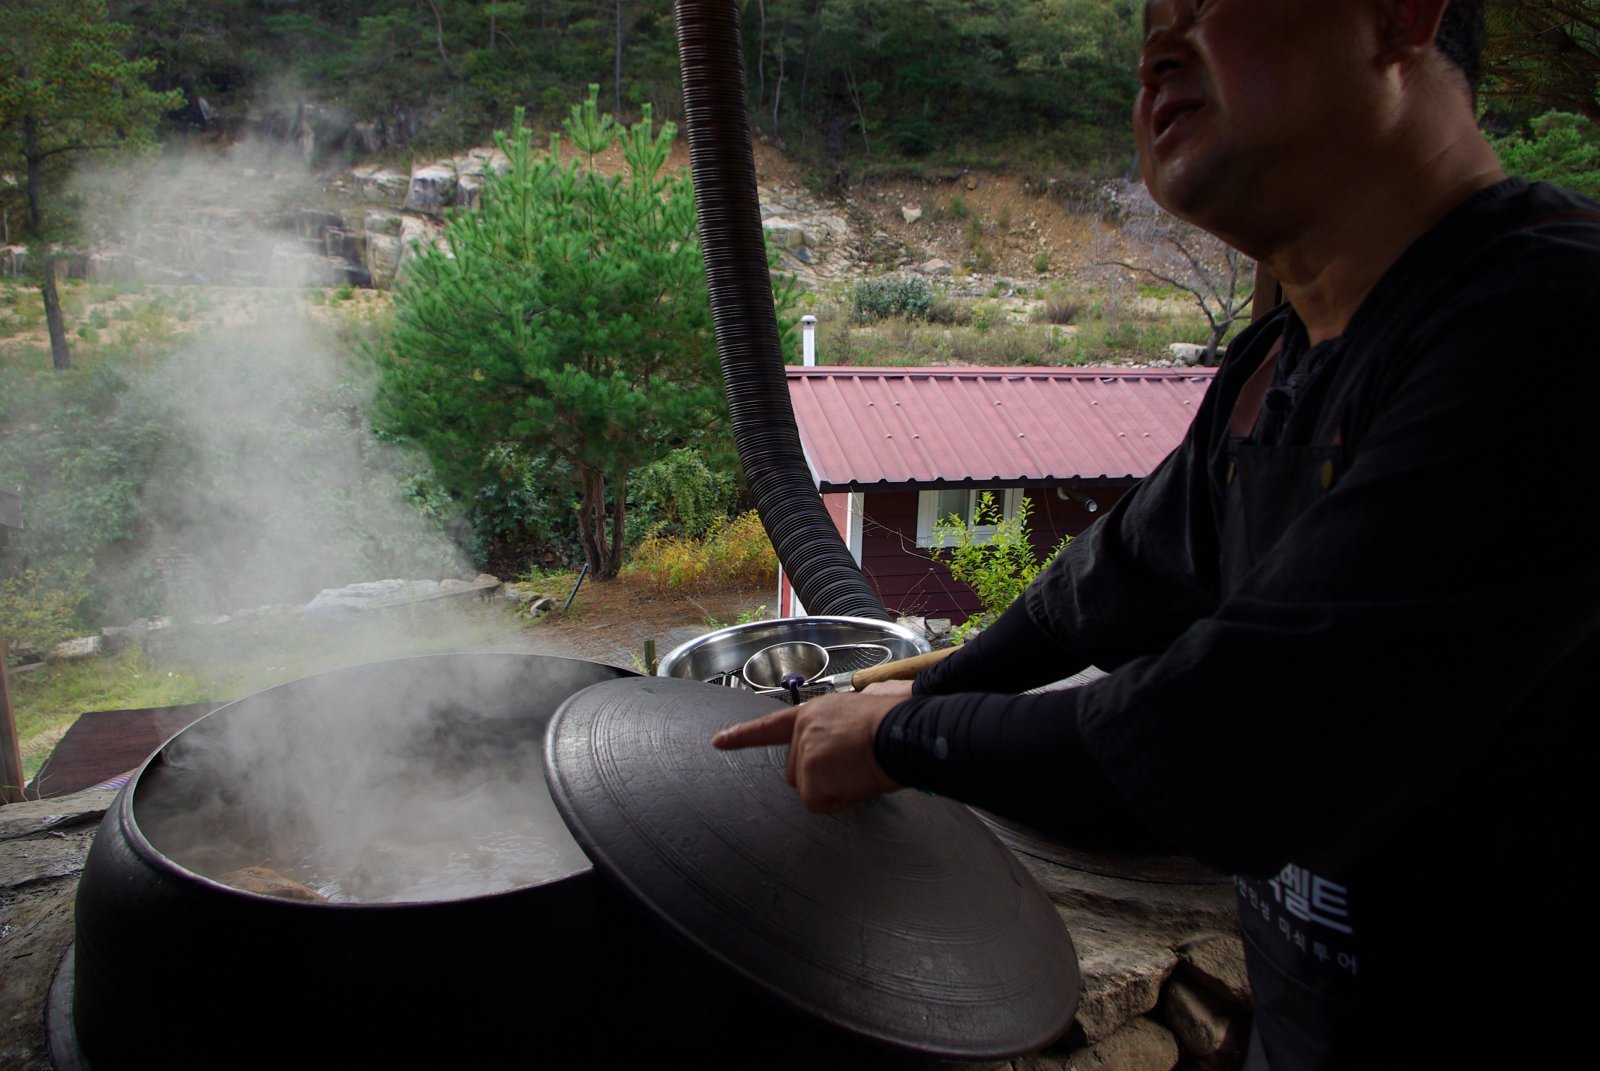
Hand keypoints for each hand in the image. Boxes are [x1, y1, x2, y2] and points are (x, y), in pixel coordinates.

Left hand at [711, 690, 904, 812]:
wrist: (901, 730)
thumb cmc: (892, 725)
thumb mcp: (856, 721)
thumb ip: (834, 736)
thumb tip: (843, 755)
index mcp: (814, 713)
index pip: (770, 726)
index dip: (743, 736)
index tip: (718, 741)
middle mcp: (803, 728)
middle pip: (796, 771)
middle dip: (821, 778)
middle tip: (855, 767)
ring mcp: (804, 749)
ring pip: (808, 789)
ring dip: (832, 789)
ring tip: (859, 770)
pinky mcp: (810, 771)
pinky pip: (819, 802)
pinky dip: (838, 800)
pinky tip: (856, 781)